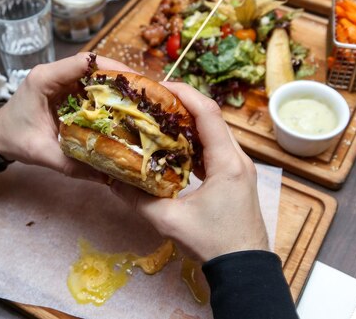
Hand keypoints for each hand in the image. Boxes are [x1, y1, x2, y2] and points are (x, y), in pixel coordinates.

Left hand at [0, 53, 133, 181]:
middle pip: (94, 66)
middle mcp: (54, 75)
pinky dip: (107, 95)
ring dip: (117, 85)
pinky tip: (124, 107)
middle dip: (121, 77)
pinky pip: (90, 88)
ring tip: (142, 99)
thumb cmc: (14, 139)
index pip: (82, 62)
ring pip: (94, 75)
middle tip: (146, 92)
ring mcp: (60, 81)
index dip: (110, 67)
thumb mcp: (42, 153)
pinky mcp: (65, 90)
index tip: (134, 79)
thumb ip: (73, 164)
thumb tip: (107, 177)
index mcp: (44, 80)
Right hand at [110, 82, 268, 261]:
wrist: (244, 269)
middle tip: (152, 101)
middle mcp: (238, 159)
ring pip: (213, 133)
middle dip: (182, 105)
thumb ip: (138, 199)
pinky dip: (194, 143)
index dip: (184, 93)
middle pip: (211, 118)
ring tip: (159, 119)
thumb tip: (112, 180)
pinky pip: (215, 150)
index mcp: (227, 162)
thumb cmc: (213, 244)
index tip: (159, 86)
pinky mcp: (235, 178)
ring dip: (188, 124)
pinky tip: (173, 148)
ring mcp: (239, 168)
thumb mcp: (169, 221)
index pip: (208, 113)